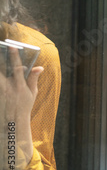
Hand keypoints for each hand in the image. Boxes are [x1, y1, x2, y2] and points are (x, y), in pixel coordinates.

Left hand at [0, 47, 42, 165]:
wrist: (13, 122)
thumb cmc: (24, 106)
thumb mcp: (32, 93)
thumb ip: (33, 79)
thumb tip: (39, 67)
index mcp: (20, 86)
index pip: (17, 68)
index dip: (14, 57)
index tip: (11, 47)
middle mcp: (8, 88)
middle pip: (1, 71)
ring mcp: (1, 92)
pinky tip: (0, 76)